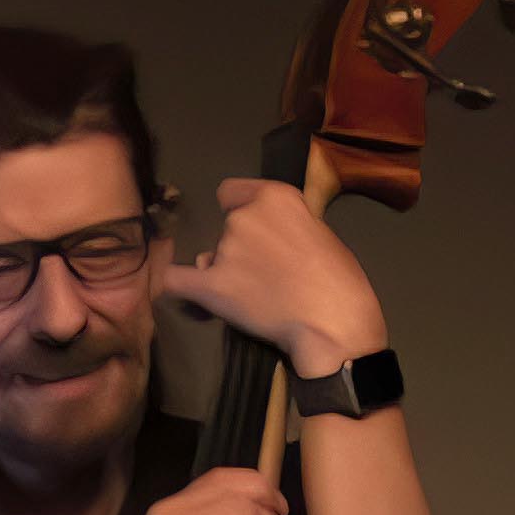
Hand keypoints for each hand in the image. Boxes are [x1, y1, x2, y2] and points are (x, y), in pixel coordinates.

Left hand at [161, 177, 388, 380]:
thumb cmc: (340, 280)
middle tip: (265, 273)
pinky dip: (174, 282)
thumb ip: (287, 226)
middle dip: (241, 247)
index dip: (240, 210)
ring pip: (211, 257)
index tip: (255, 230)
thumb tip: (268, 238)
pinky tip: (176, 285)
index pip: (231, 192)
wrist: (334, 322)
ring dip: (225, 271)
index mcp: (274, 197)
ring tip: (253, 297)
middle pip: (227, 227)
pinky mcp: (211, 286)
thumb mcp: (320, 232)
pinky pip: (175, 280)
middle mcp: (243, 217)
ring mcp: (225, 250)